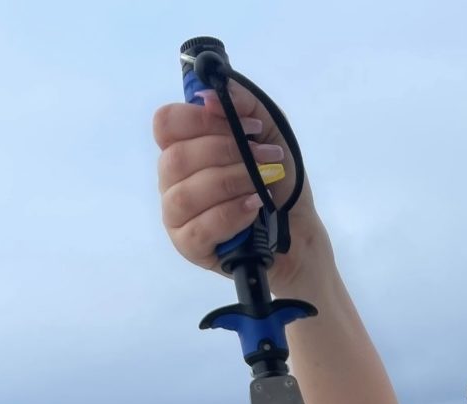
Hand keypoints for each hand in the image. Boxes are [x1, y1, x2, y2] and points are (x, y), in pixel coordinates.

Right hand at [153, 81, 328, 287]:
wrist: (299, 229)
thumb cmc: (278, 179)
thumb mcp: (270, 131)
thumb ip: (244, 103)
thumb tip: (208, 95)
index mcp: (183, 148)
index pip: (166, 124)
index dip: (200, 120)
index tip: (246, 127)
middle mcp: (172, 180)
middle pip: (177, 158)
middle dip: (227, 154)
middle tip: (267, 158)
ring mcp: (176, 215)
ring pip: (186, 194)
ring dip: (231, 183)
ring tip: (262, 186)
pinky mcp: (189, 246)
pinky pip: (199, 228)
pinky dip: (230, 215)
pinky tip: (253, 209)